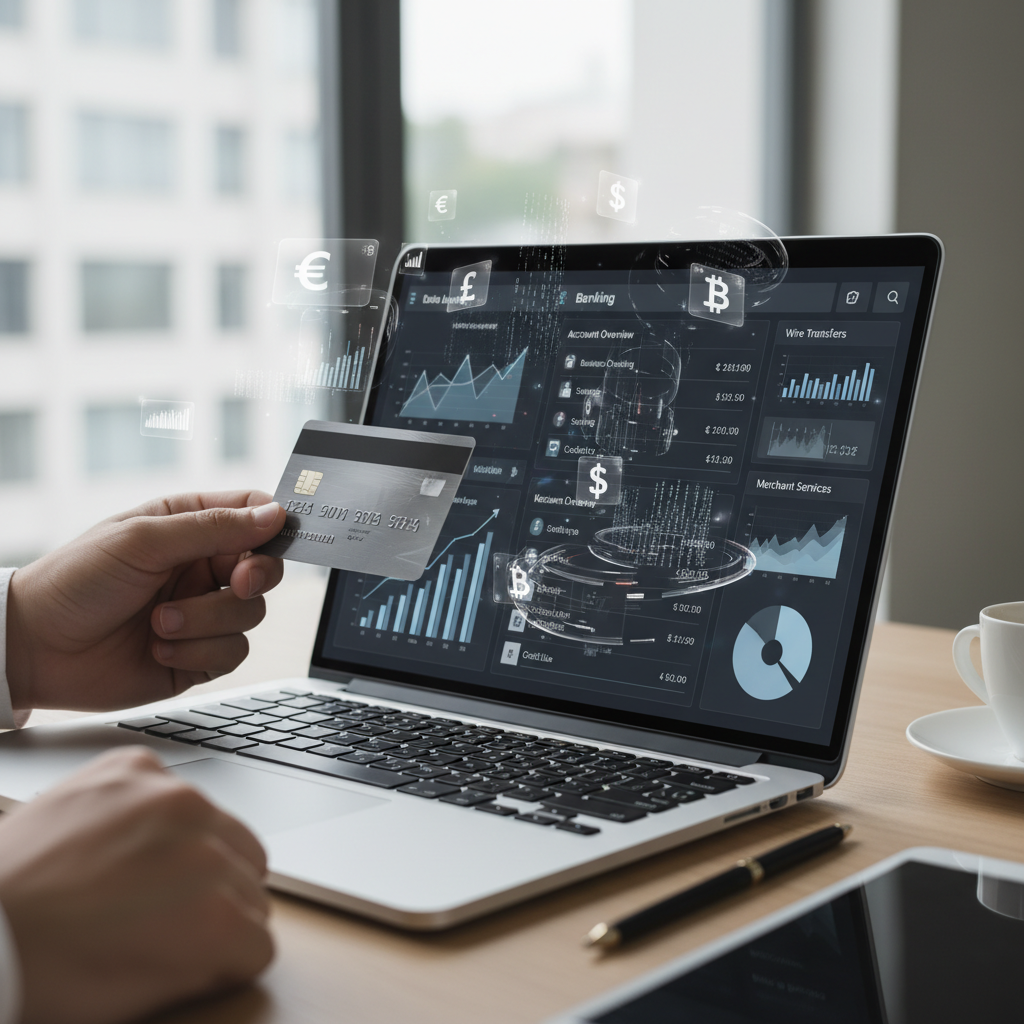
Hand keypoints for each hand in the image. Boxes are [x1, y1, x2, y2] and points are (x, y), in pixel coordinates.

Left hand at [0, 747, 272, 1023]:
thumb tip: (237, 943)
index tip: (200, 957)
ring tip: (148, 876)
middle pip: (253, 880)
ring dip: (200, 852)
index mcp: (217, 919)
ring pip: (226, 828)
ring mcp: (171, 796)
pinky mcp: (135, 766)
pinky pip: (178, 788)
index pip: (261, 939)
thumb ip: (208, 966)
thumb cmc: (44, 968)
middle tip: (171, 919)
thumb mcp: (141, 996)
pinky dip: (158, 813)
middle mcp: (207, 846)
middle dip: (221, 901)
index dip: (227, 955)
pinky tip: (125, 840)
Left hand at [5, 491, 286, 711]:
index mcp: (190, 527)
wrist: (35, 649)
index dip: (272, 526)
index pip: (253, 515)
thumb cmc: (76, 581)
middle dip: (253, 578)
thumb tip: (274, 515)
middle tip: (232, 583)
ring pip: (250, 614)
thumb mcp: (143, 540)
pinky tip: (158, 648)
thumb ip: (213, 527)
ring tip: (158, 622)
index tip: (269, 539)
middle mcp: (201, 568)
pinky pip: (233, 653)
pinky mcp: (199, 656)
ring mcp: (202, 613)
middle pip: (264, 568)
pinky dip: (197, 653)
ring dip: (206, 621)